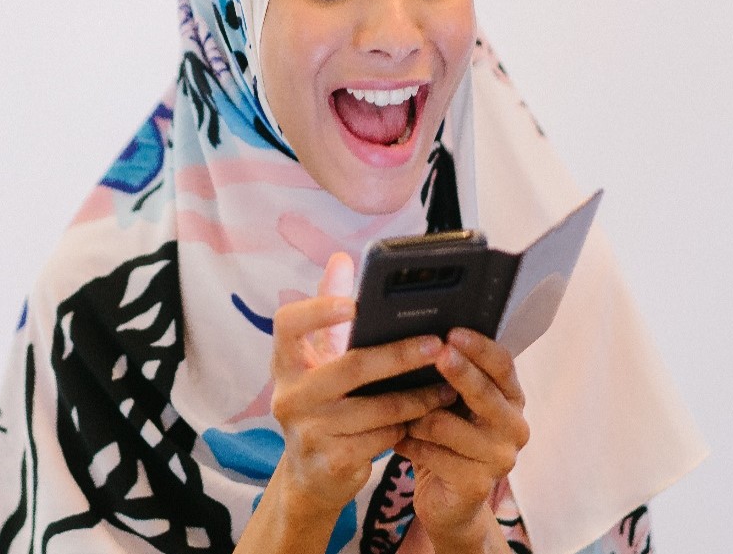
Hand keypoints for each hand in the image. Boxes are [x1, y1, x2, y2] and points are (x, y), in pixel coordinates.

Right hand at [269, 253, 455, 515]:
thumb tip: (342, 259)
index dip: (319, 310)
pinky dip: (408, 425)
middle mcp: (290, 396)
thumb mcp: (320, 361)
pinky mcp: (331, 462)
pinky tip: (427, 417)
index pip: (288, 324)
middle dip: (399, 355)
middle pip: (350, 367)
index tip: (355, 304)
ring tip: (447, 384)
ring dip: (418, 396)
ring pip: (376, 408)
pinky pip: (382, 437)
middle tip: (436, 344)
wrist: (312, 474)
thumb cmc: (323, 404)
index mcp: (286, 362)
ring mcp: (308, 432)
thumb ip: (331, 312)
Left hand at [394, 328, 528, 549]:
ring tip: (399, 416)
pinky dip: (409, 445)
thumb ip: (450, 375)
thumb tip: (422, 337)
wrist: (449, 500)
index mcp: (511, 398)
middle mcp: (514, 427)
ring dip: (415, 417)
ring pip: (445, 424)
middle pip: (483, 391)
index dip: (479, 347)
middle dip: (458, 370)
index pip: (503, 365)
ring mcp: (500, 458)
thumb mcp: (453, 403)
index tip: (452, 332)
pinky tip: (398, 443)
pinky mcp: (477, 484)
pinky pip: (432, 453)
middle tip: (436, 353)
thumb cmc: (447, 439)